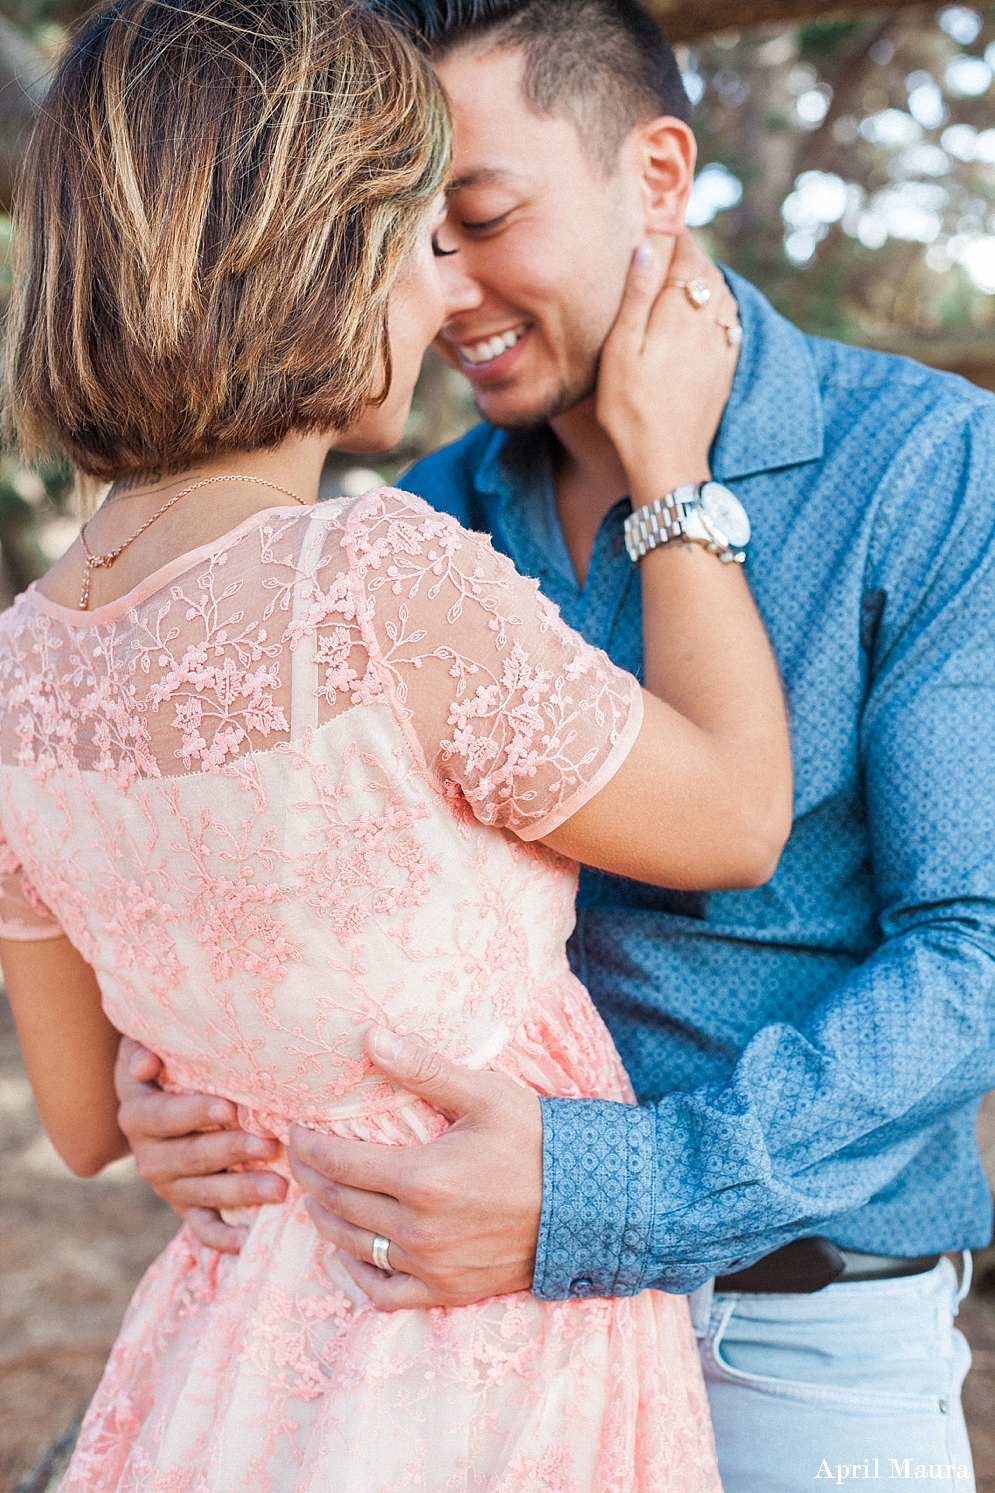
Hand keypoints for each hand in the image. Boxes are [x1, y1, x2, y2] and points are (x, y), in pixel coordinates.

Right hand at [115, 1036, 287, 1252]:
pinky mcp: (185, 1206)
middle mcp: (149, 1156)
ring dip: (241, 1190)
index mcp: (138, 1115)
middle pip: (190, 1157)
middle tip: (269, 1145)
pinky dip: (224, 1238)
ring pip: (202, 1193)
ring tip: (280, 1187)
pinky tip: (250, 1239)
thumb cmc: (166, 1065)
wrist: (157, 1101)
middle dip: (231, 1151)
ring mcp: (168, 1185)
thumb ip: (141, 1051)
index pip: (163, 1116)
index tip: (228, 1108)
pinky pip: (203, 1228)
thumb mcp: (145, 1049)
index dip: (194, 1113)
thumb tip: (146, 1062)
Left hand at [287, 1026, 542, 1309]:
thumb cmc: (537, 1141)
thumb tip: (370, 1037)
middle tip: (300, 1154)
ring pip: (352, 1246)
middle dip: (309, 1176)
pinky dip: (357, 1272)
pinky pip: (382, 1292)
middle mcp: (420, 1230)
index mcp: (423, 1179)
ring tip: (318, 1192)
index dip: (308, 1145)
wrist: (592, 1204)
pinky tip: (350, 1250)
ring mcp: (432, 1267)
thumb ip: (424, 1068)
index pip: (339, 1162)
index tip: (295, 1128)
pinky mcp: (448, 1290)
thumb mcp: (485, 1095)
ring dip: (324, 1218)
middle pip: (337, 1204)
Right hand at [596, 227, 740, 509]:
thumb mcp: (620, 351)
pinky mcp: (726, 367)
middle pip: (705, 270)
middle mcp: (709, 322)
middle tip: (669, 236)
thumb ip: (636, 297)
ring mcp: (721, 346)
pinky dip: (718, 304)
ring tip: (684, 267)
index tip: (657, 216)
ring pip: (721, 294)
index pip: (684, 253)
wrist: (669, 461)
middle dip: (688, 250)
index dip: (672, 232)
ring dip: (705, 276)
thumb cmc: (632, 410)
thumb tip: (648, 246)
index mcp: (680, 312)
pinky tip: (707, 308)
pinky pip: (729, 321)